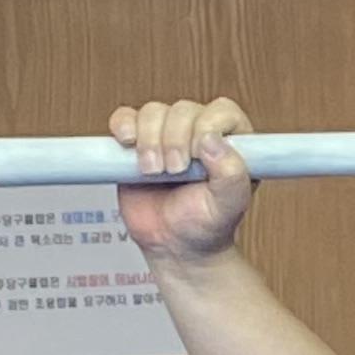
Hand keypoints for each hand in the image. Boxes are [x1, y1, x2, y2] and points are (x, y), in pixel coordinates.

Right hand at [110, 97, 256, 263]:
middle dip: (174, 140)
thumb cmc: (206, 225)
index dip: (206, 126)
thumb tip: (212, 139)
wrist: (174, 244)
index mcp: (231, 141)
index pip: (221, 111)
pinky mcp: (137, 142)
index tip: (198, 157)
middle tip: (175, 171)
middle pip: (183, 110)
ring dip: (149, 139)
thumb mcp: (229, 206)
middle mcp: (199, 132)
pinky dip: (123, 125)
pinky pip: (125, 117)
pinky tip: (127, 143)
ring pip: (154, 112)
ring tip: (152, 170)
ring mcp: (167, 134)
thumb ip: (232, 174)